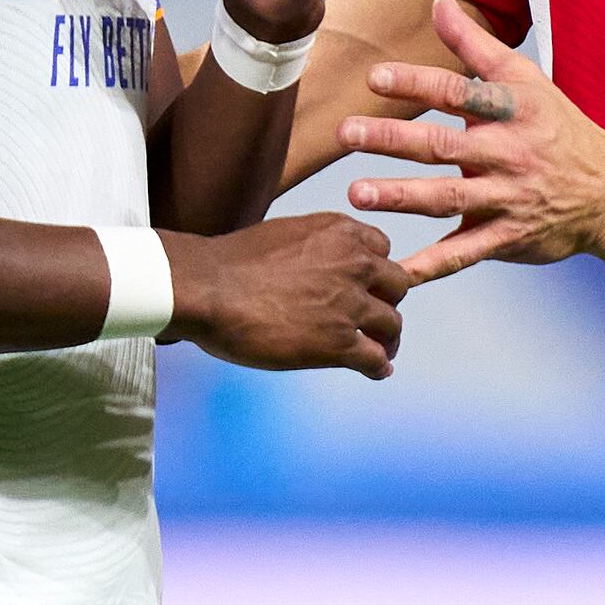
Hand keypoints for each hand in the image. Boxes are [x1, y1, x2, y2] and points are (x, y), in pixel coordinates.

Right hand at [166, 204, 408, 378]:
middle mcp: (354, 264)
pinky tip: (376, 372)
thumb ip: (312, 247)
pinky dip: (379, 367)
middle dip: (387, 303)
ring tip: (381, 351)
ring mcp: (349, 305)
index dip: (375, 272)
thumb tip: (312, 265)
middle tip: (377, 320)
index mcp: (339, 232)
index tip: (368, 286)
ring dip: (388, 339)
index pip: (382, 249)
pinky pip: (375, 358)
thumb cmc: (230, 263)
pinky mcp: (338, 344)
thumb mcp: (284, 234)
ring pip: (391, 325)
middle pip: (396, 286)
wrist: (207, 289)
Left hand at [336, 0, 604, 278]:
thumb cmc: (559, 129)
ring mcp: (507, 199)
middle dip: (392, 138)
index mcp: (510, 111)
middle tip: (346, 133)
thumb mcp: (524, 80)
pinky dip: (431, 266)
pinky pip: (464, 254)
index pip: (459, 91)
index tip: (374, 77)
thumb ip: (474, 45)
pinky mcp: (507, 238)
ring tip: (356, 195)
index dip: (418, 82)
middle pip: (444, 145)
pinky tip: (396, 272)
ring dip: (401, 197)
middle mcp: (507, 154)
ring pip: (449, 199)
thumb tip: (438, 2)